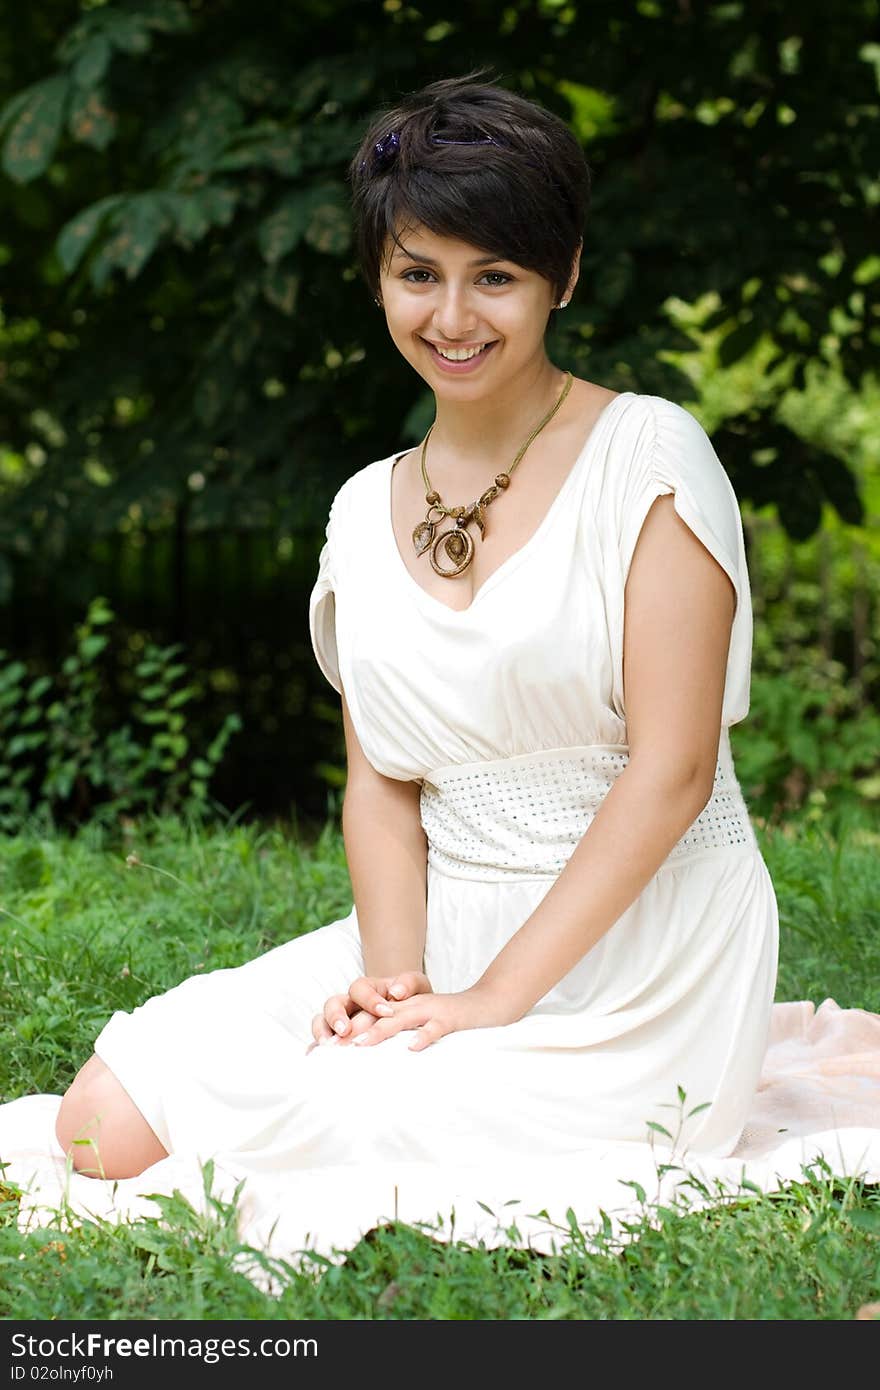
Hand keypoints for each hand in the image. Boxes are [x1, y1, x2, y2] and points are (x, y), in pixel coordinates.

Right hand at [309, 971, 431, 1049]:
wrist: (408, 1008)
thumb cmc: (410, 997)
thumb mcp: (416, 985)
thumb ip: (409, 983)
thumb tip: (397, 991)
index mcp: (367, 989)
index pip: (360, 988)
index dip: (370, 1000)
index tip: (387, 1012)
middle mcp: (349, 1002)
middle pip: (333, 1003)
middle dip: (337, 1016)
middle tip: (346, 1031)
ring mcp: (340, 1019)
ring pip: (322, 1020)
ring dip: (322, 1032)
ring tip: (329, 1047)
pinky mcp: (337, 1036)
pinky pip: (320, 1040)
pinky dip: (315, 1047)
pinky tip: (315, 1058)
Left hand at [345, 985, 510, 1052]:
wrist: (488, 1004)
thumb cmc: (449, 1020)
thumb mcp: (418, 1025)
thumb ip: (396, 1035)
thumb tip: (370, 1060)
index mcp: (400, 1007)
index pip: (368, 1014)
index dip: (346, 1028)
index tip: (324, 1048)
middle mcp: (411, 1004)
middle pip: (377, 1014)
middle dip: (353, 1029)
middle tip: (332, 1048)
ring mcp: (430, 1009)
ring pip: (400, 1017)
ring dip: (380, 1030)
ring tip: (360, 1045)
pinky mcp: (450, 1017)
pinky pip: (435, 1026)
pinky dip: (424, 1036)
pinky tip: (412, 1048)